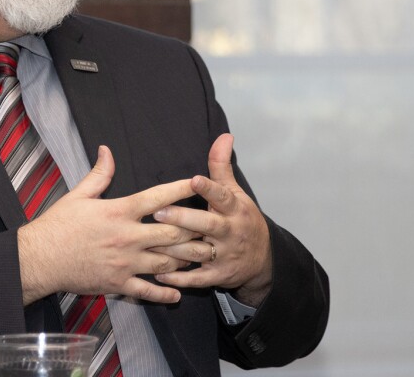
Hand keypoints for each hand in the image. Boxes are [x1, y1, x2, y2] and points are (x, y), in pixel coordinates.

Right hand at [17, 145, 198, 304]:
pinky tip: (178, 292)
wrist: (40, 258)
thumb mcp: (79, 194)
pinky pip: (147, 291)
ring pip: (165, 262)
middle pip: (170, 233)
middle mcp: (127, 237)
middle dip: (193, 230)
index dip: (179, 189)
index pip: (156, 198)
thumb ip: (99, 174)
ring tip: (202, 256)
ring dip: (185, 259)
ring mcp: (124, 262)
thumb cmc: (58, 224)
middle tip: (210, 226)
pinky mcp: (117, 283)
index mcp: (118, 211)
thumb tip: (106, 149)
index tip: (195, 183)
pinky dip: (164, 293)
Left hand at [152, 134, 272, 306]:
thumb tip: (224, 135)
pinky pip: (196, 278)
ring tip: (150, 242)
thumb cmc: (241, 219)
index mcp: (234, 209)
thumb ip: (222, 166)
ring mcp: (224, 255)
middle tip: (159, 212)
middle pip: (207, 225)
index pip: (222, 196)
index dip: (209, 189)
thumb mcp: (235, 192)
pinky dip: (177, 277)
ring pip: (197, 252)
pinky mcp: (217, 276)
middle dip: (184, 219)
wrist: (262, 260)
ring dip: (174, 249)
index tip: (193, 180)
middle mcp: (230, 232)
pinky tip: (157, 272)